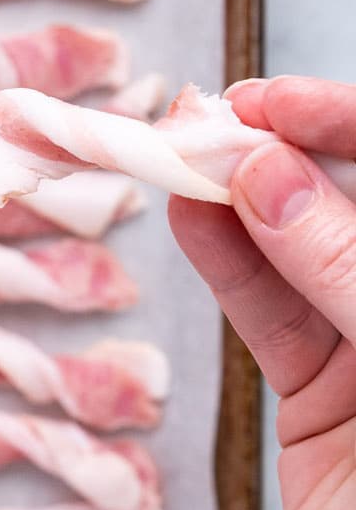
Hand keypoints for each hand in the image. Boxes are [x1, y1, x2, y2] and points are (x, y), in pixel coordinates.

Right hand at [170, 75, 355, 509]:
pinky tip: (185, 216)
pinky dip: (224, 267)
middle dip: (275, 153)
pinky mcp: (321, 408)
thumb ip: (346, 268)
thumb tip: (263, 172)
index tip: (265, 102)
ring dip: (232, 201)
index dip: (339, 123)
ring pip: (296, 252)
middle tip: (200, 124)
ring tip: (171, 155)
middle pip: (344, 203)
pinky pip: (268, 319)